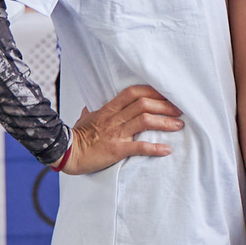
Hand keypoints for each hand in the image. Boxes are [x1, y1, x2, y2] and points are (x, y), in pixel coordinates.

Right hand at [58, 83, 181, 174]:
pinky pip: (139, 147)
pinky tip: (167, 150)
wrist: (66, 153)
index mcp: (109, 109)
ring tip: (179, 125)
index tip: (167, 93)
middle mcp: (115, 118)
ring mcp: (116, 133)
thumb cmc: (76, 137)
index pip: (133, 92)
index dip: (152, 91)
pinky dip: (155, 148)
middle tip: (179, 109)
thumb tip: (89, 108)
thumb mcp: (84, 119)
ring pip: (145, 121)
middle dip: (165, 105)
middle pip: (144, 104)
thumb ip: (90, 112)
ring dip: (165, 122)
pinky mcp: (117, 150)